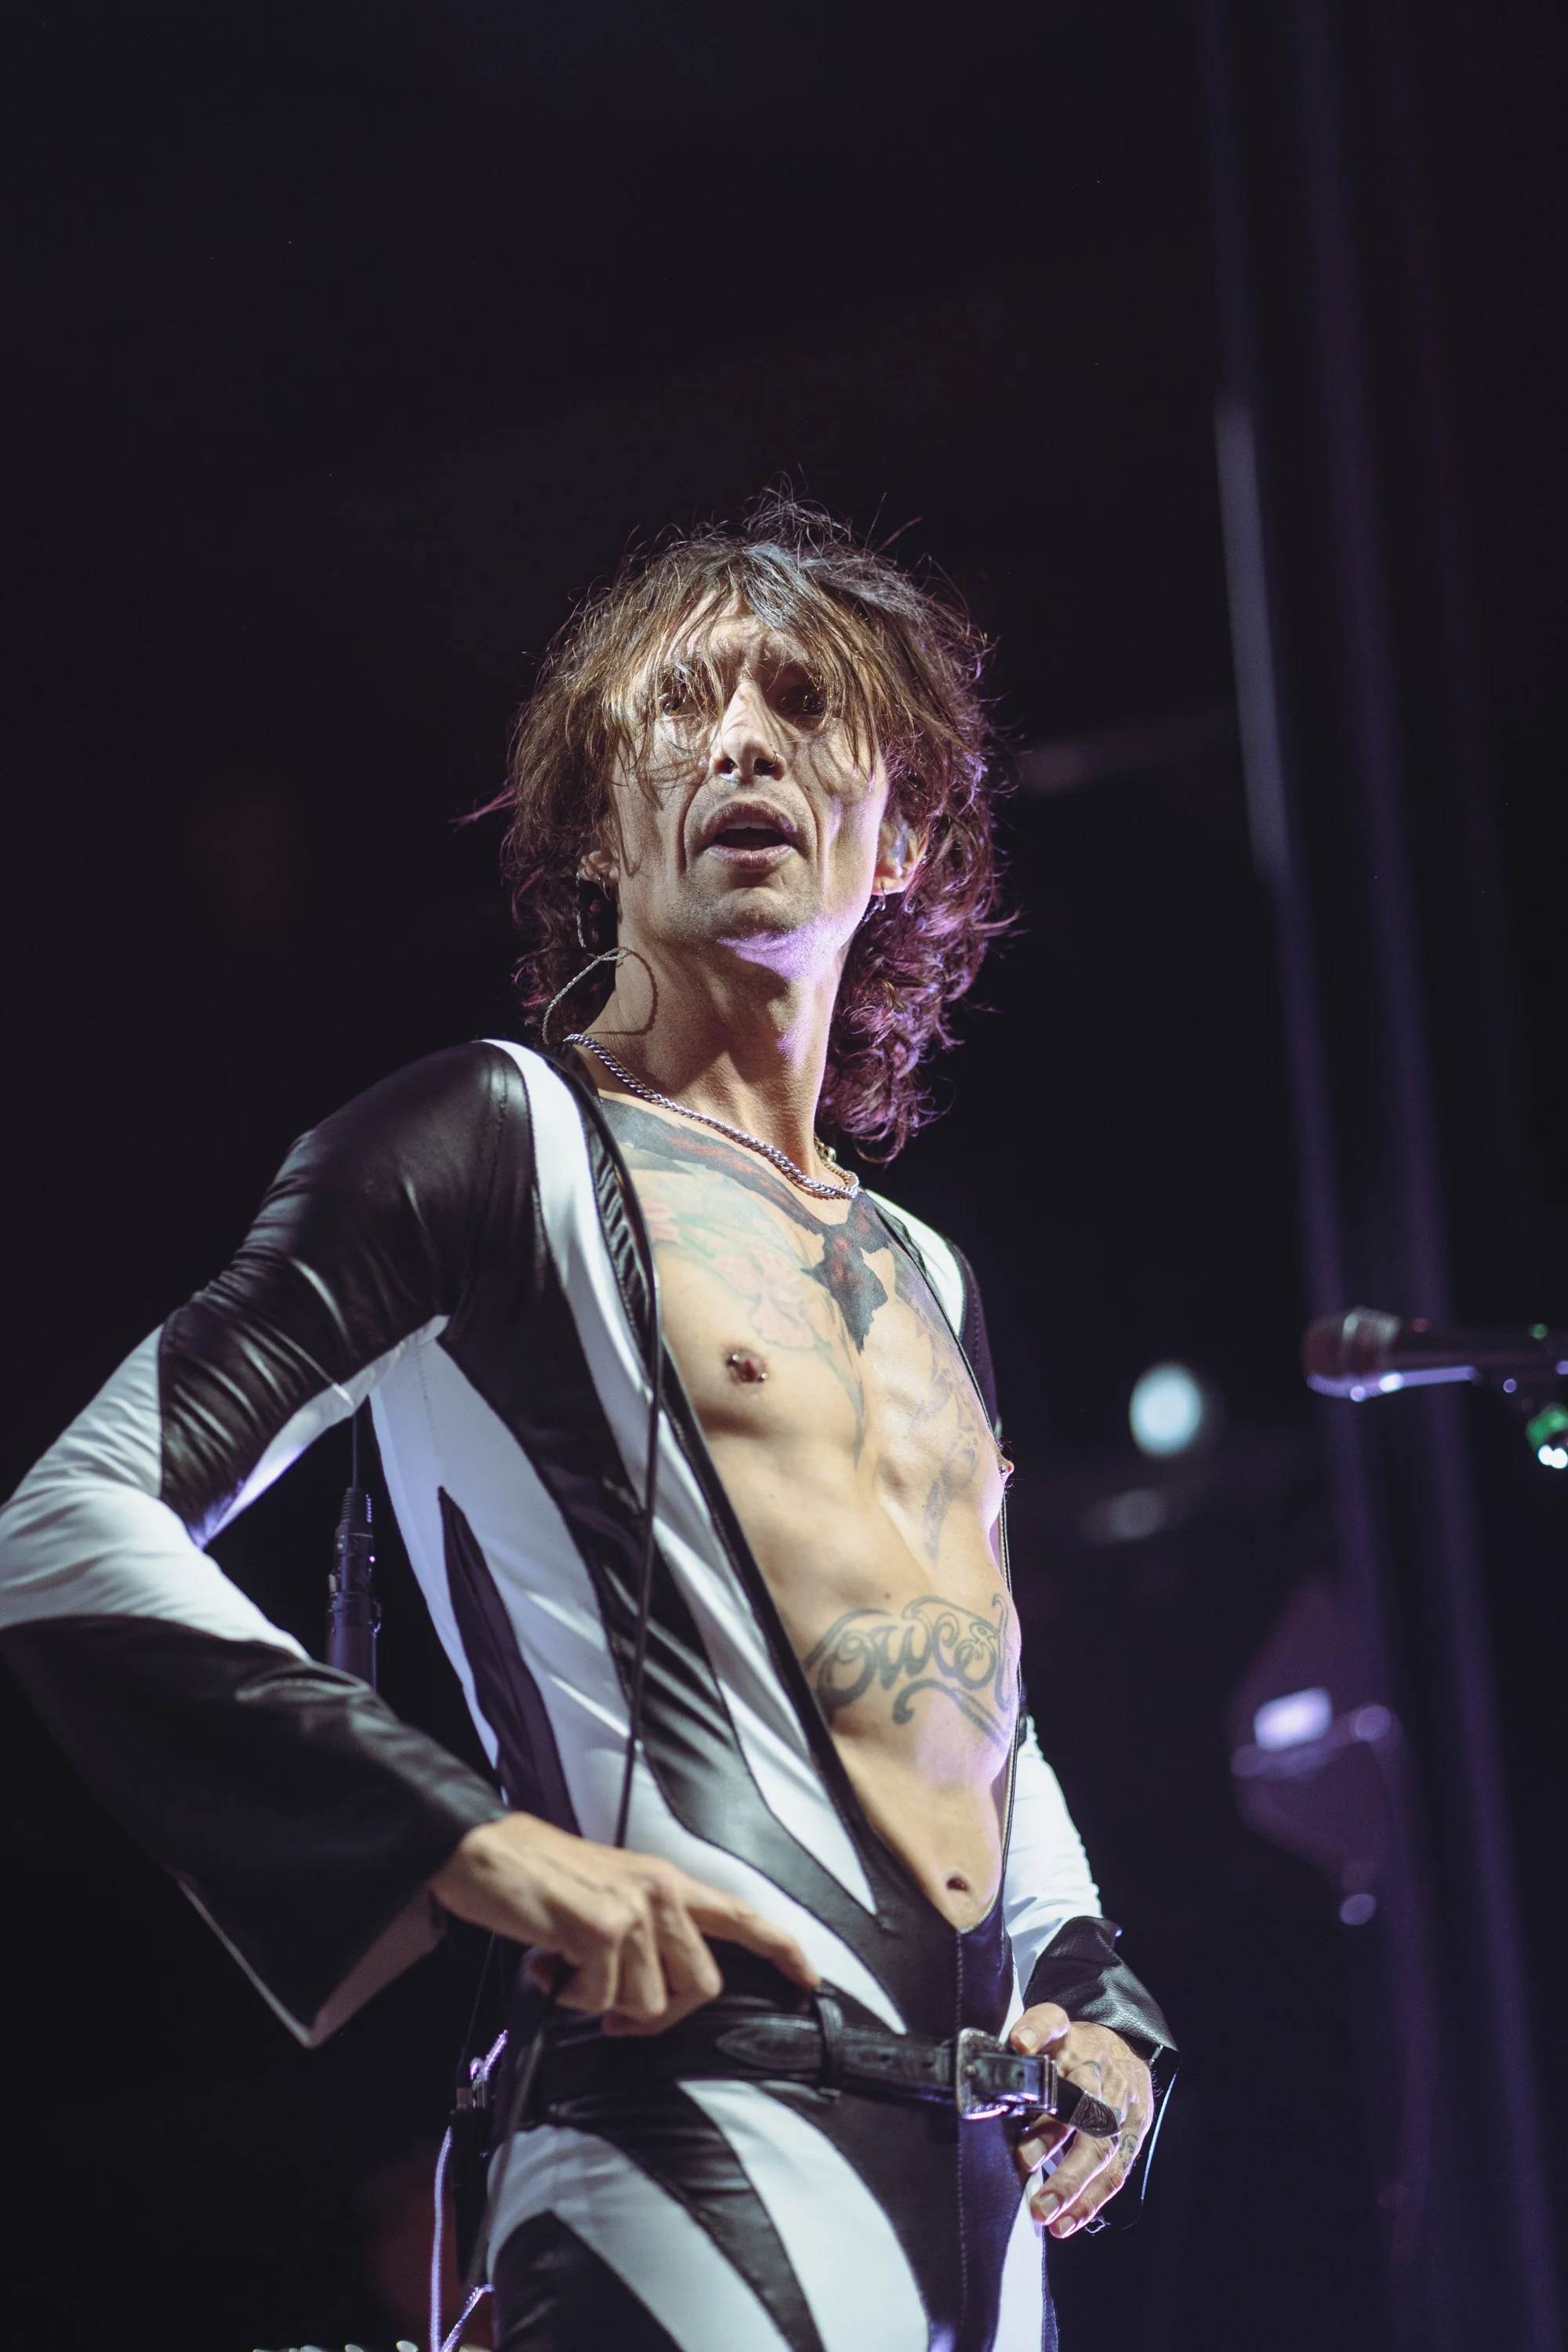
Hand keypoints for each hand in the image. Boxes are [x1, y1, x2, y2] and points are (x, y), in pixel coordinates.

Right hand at [429, 1812, 818, 2035]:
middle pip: (700, 1985)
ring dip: (599, 2003)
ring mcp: (633, 1909)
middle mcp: (660, 1891)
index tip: (809, 1978)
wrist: (485, 1851)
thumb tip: (646, 2002)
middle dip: (658, 2015)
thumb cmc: (541, 1879)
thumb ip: (642, 1935)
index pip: (739, 1913)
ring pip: (647, 2003)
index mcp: (666, 1881)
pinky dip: (569, 1997)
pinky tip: (547, 1965)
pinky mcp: (601, 1929)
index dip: (781, 1948)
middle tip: (610, 2014)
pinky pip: (601, 2002)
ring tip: (564, 1968)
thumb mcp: (609, 1893)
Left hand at [1007, 2004, 1152, 2238]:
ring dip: (1071, 2182)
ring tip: (1044, 2212)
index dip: (1035, 2030)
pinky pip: (1114, 2171)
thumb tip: (980, 2076)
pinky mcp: (1133, 2133)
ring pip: (1098, 2144)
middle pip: (1078, 2098)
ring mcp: (1118, 2104)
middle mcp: (1095, 2069)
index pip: (1051, 2022)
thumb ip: (1016, 2053)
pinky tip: (1067, 2223)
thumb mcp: (1045, 2036)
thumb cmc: (1071, 2050)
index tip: (1018, 2043)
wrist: (1125, 2050)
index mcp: (1068, 2037)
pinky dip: (1090, 2201)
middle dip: (1050, 2133)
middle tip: (1023, 2160)